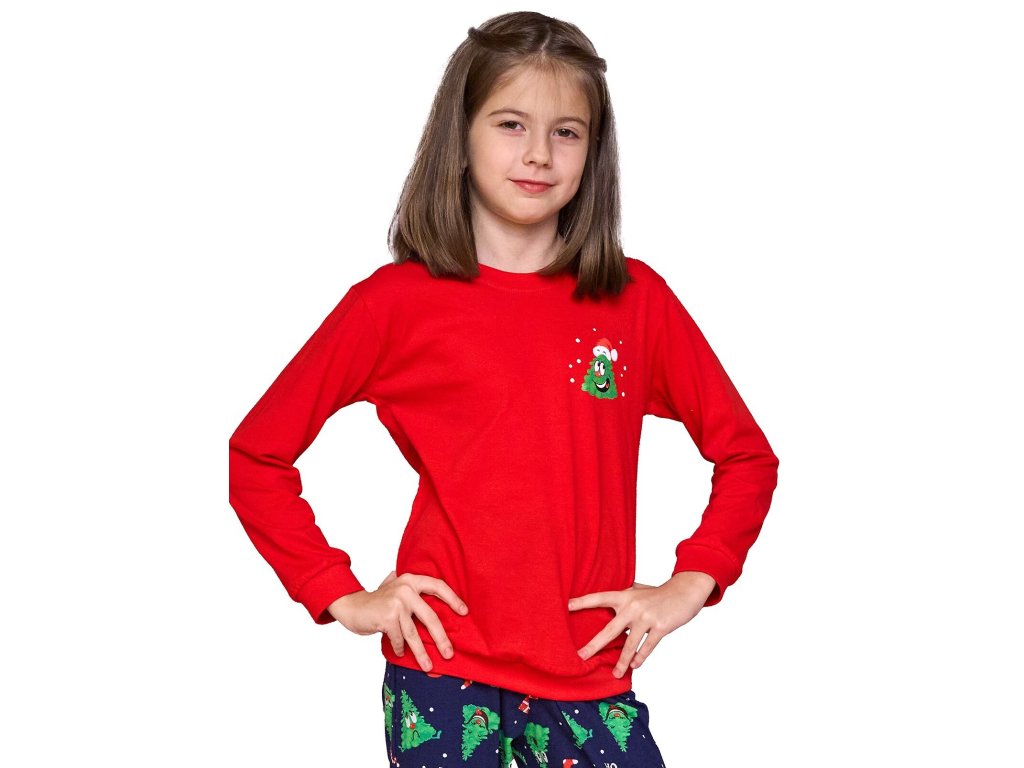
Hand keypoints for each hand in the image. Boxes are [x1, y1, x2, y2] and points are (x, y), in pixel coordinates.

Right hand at [327, 570, 468, 672]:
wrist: (351, 606)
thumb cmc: (377, 602)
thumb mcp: (395, 588)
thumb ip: (412, 591)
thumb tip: (440, 606)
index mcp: (411, 579)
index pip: (438, 586)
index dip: (453, 598)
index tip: (464, 612)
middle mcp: (406, 588)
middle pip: (430, 616)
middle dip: (441, 638)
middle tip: (449, 653)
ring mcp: (396, 603)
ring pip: (414, 633)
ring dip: (421, 653)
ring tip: (428, 666)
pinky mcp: (387, 617)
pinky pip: (399, 639)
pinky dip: (400, 648)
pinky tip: (400, 653)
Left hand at [567, 571, 716, 677]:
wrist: (684, 591)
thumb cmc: (658, 593)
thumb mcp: (638, 590)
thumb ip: (624, 597)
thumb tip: (607, 601)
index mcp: (625, 596)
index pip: (599, 598)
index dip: (583, 602)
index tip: (567, 607)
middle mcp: (632, 606)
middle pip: (609, 630)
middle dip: (594, 645)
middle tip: (582, 656)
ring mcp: (646, 617)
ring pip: (630, 644)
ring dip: (622, 661)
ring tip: (615, 673)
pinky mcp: (661, 627)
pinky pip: (647, 647)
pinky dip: (640, 657)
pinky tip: (635, 665)